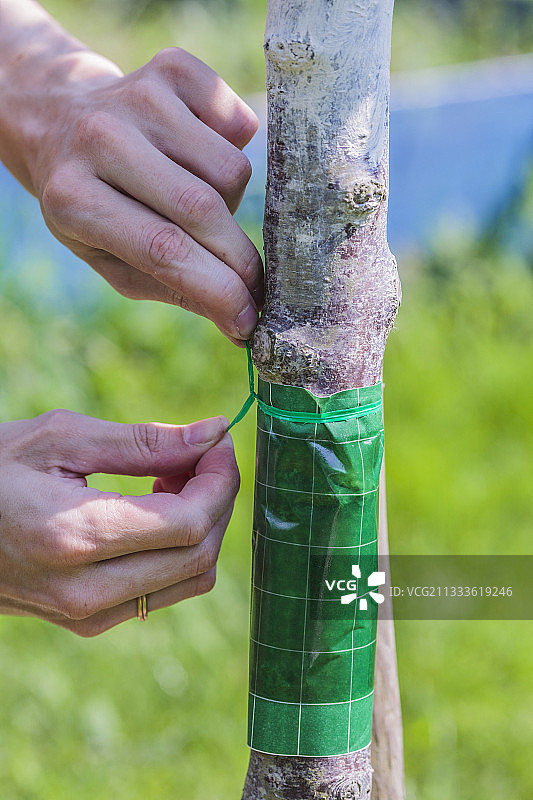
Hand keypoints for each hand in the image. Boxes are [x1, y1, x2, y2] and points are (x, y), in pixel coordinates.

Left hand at [0, 5, 262, 342]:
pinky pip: (239, 124)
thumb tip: (240, 321)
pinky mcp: (173, 68)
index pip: (163, 250)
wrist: (61, 121)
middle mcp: (100, 137)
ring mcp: (138, 95)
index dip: (217, 289)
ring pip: (230, 169)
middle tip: (253, 284)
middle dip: (239, 259)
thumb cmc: (94, 207)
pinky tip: (196, 152)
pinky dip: (233, 148)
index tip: (249, 319)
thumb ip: (172, 289)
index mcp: (72, 198)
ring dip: (229, 201)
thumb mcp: (112, 259)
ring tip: (195, 198)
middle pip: (202, 208)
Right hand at [0, 410, 238, 635]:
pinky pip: (164, 591)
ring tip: (171, 477)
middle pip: (199, 553)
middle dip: (218, 497)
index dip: (220, 480)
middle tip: (200, 452)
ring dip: (202, 524)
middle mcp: (86, 591)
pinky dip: (179, 548)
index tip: (219, 441)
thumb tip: (214, 432)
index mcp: (75, 538)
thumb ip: (143, 441)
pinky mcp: (88, 621)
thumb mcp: (60, 439)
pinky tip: (153, 509)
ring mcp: (88, 615)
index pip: (189, 522)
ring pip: (191, 578)